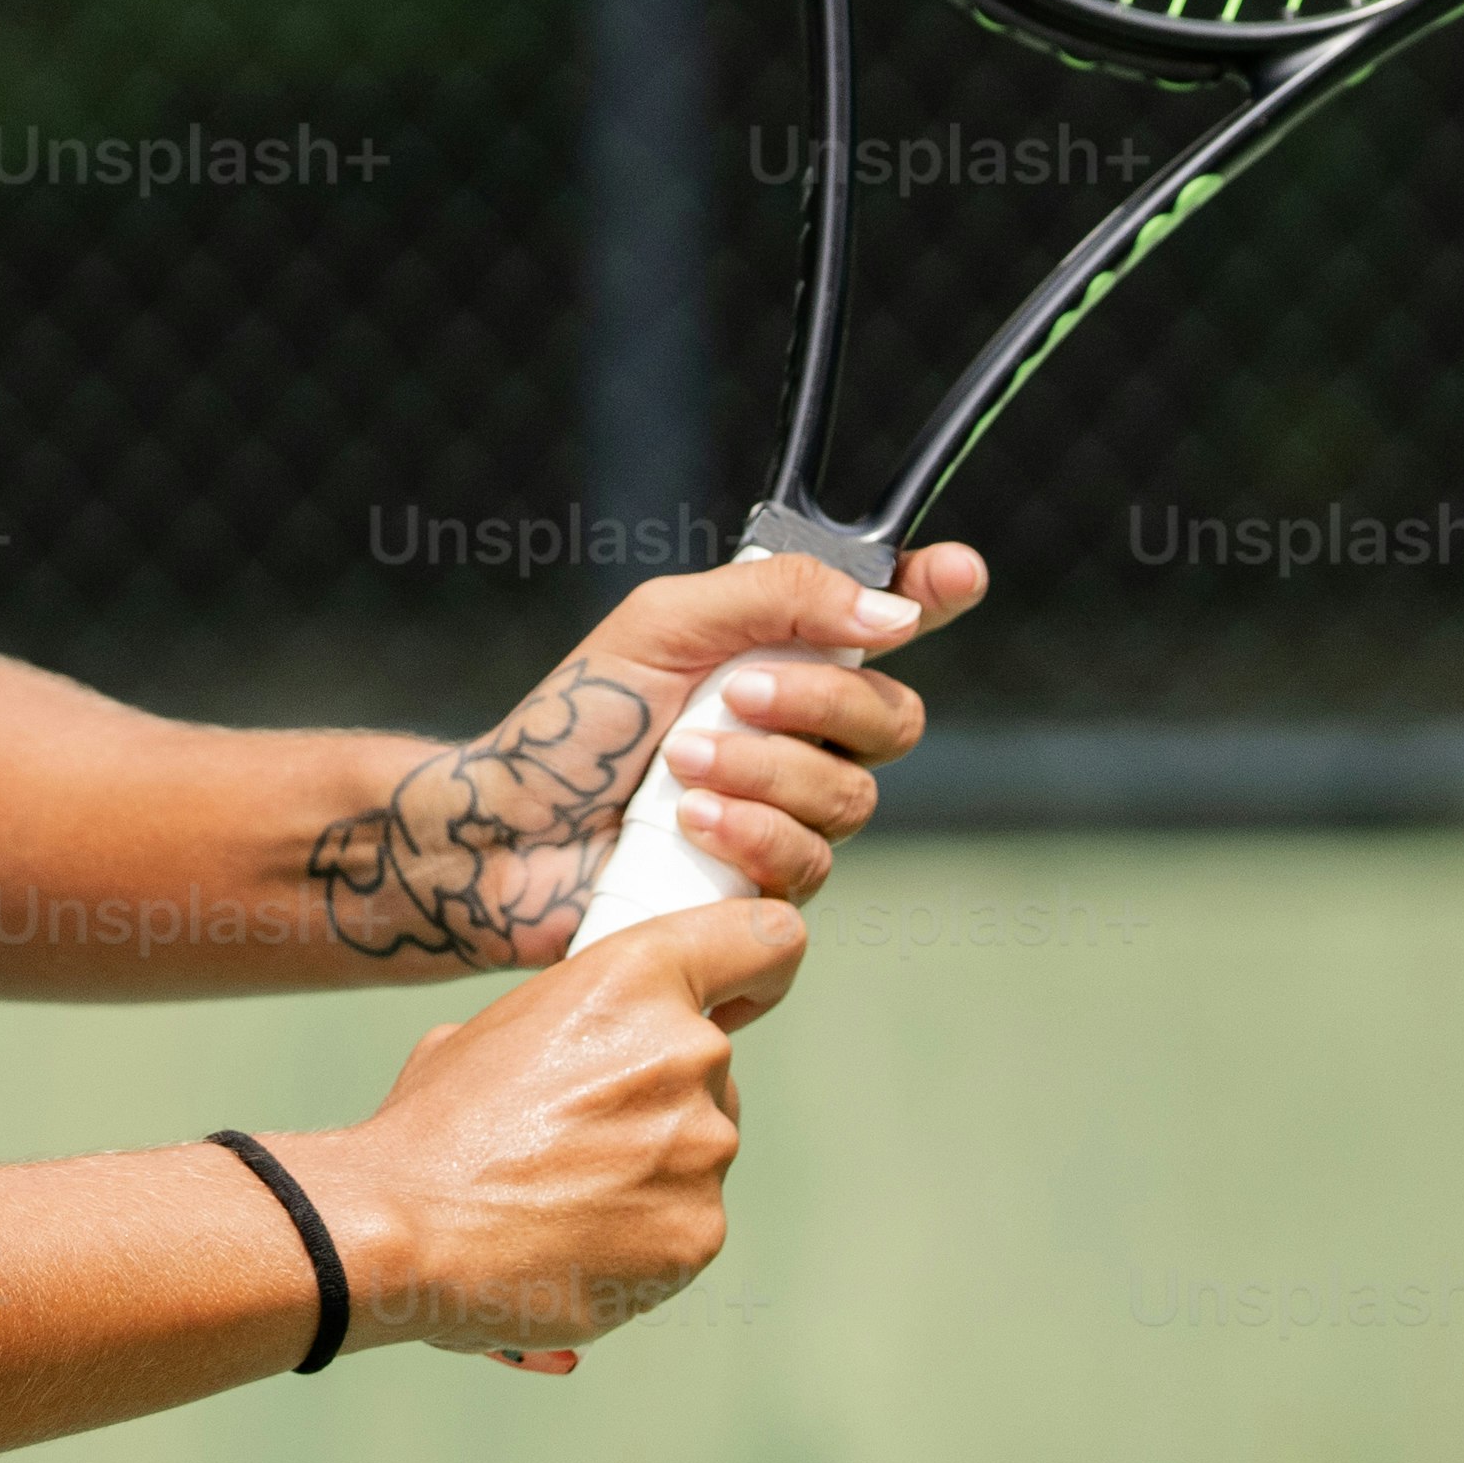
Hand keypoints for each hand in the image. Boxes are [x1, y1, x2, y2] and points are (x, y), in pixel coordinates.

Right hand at [281, 888, 805, 1379]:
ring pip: (698, 1150)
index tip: (740, 997)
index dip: (757, 970)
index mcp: (633, 979)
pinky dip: (642, 1237)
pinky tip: (572, 1242)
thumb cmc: (428, 1130)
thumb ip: (569, 1030)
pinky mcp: (700, 1231)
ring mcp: (702, 1147)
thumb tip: (583, 1060)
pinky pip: (687, 1224)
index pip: (765, 938)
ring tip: (557, 1198)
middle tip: (572, 1137)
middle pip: (710, 1069)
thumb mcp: (488, 1032)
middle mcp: (688, 1052)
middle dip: (657, 1098)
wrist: (400, 1232)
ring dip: (647, 1171)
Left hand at [576, 538, 985, 927]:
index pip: (890, 622)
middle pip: (895, 720)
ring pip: (853, 797)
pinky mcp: (765, 886)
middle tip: (733, 696)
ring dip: (764, 772)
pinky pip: (809, 863)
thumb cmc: (578, 722)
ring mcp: (791, 816)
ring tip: (681, 766)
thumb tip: (890, 613)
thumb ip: (776, 597)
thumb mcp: (664, 624)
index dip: (935, 597)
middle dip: (821, 705)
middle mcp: (804, 736)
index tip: (956, 576)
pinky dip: (749, 832)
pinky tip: (689, 823)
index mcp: (785, 658)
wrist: (507, 826)